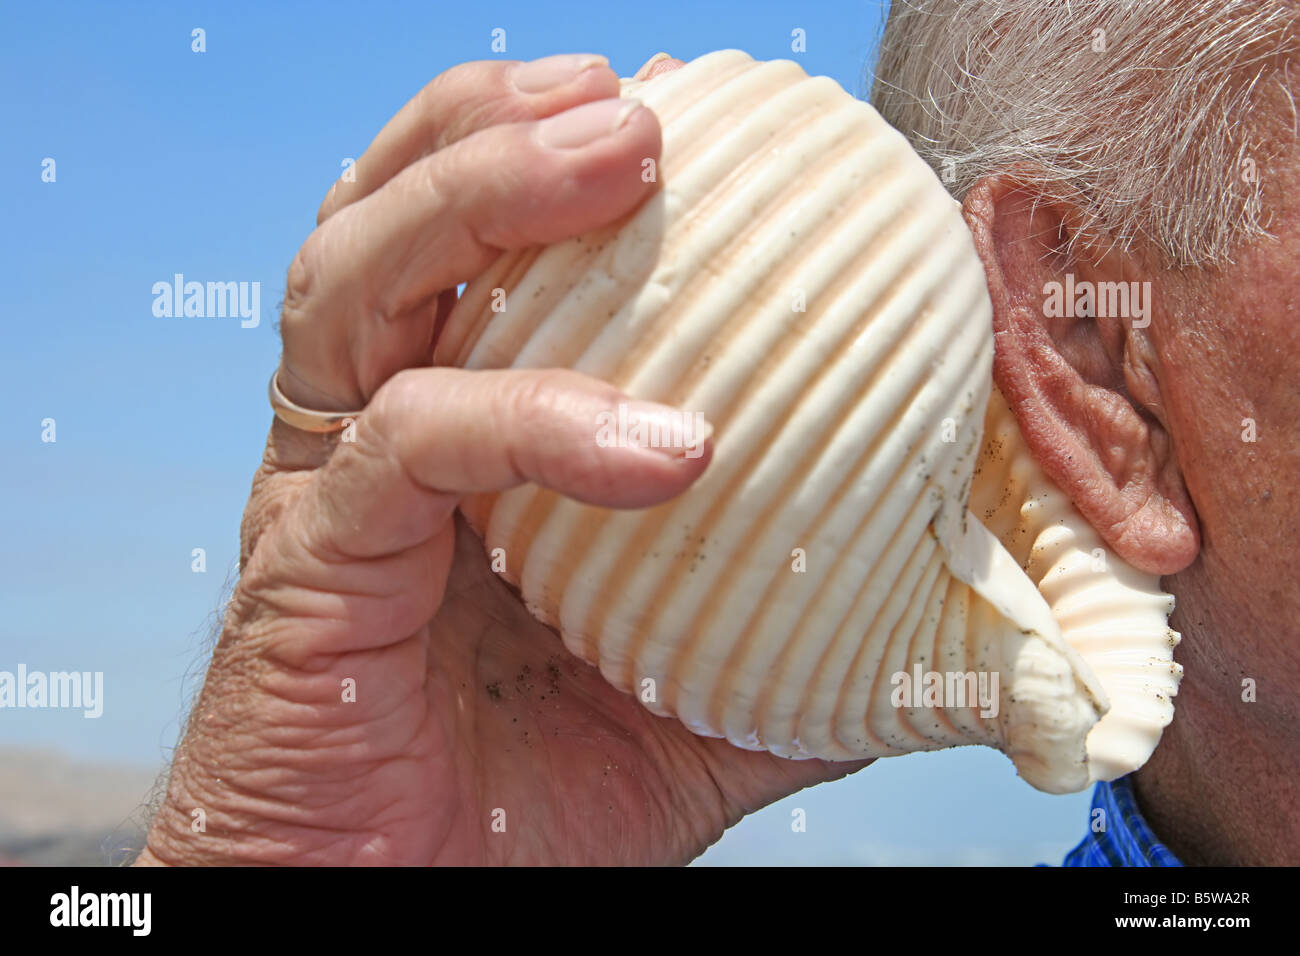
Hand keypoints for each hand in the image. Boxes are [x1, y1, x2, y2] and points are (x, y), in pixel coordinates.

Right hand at [138, 53, 865, 865]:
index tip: (684, 121)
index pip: (479, 260)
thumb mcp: (698, 705)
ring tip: (610, 148)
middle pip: (392, 220)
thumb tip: (962, 611)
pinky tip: (658, 441)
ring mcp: (334, 487)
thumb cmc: (526, 806)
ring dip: (479, 193)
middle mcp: (381, 435)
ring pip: (358, 281)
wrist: (401, 914)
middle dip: (497, 131)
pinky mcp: (308, 559)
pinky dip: (528, 416)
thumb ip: (803, 638)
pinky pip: (404, 443)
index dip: (554, 164)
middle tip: (633, 99)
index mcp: (461, 443)